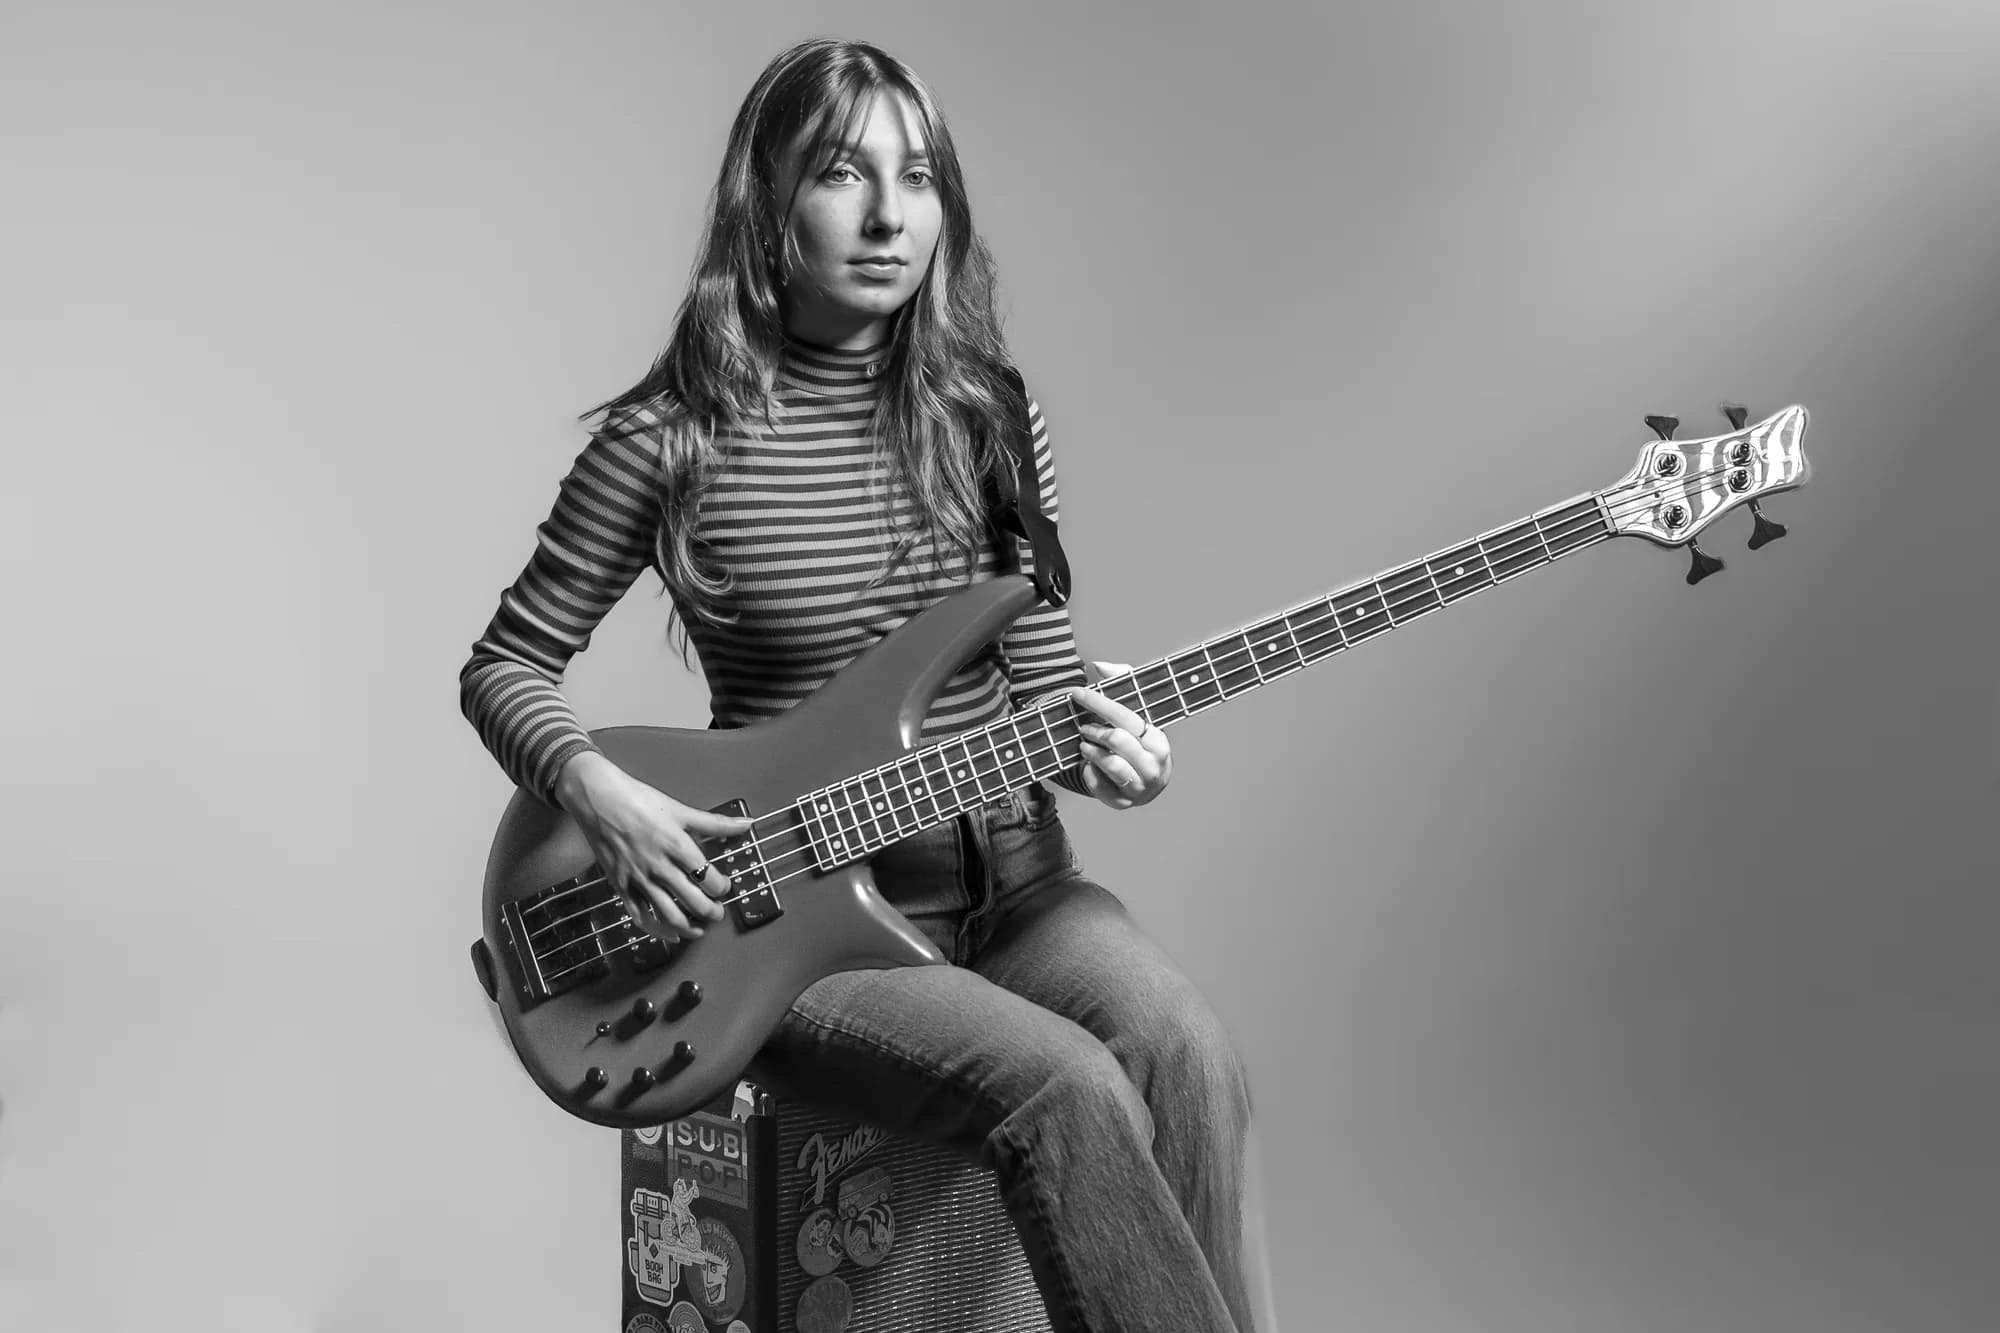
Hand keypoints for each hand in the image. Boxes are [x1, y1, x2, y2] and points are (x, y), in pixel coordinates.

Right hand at [554, 752, 755, 941]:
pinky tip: (671, 935)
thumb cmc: (637, 799)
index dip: (722, 888)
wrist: (597, 798)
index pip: (709, 878)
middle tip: (717, 911)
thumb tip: (746, 824)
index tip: (724, 886)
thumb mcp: (680, 810)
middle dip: (711, 911)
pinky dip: (658, 931)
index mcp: (677, 845)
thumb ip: (715, 823)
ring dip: (690, 927)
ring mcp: (639, 878)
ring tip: (700, 929)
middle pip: (694, 900)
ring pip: (669, 914)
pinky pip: (640, 916)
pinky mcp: (620, 885)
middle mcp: (659, 866)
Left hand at [1068, 660, 1171, 809]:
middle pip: (1118, 740)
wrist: (1144, 782)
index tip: (1076, 692)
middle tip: (1084, 727)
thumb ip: (1120, 680)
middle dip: (1095, 729)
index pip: (1126, 716)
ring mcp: (1140, 788)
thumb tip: (1099, 666)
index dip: (1098, 702)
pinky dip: (1089, 773)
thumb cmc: (1136, 740)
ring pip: (1110, 765)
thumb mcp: (1135, 709)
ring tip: (1084, 745)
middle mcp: (1154, 766)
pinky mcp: (1123, 803)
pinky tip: (1089, 766)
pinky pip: (1099, 787)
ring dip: (1091, 751)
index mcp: (1159, 741)